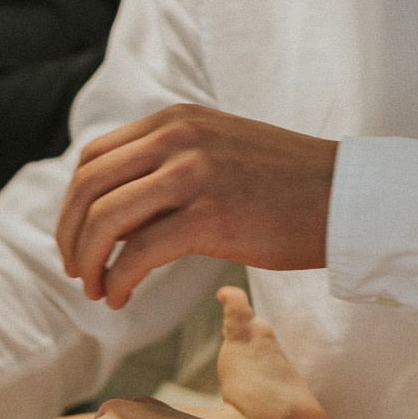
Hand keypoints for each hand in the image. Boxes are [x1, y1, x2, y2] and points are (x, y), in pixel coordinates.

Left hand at [55, 105, 337, 308]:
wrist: (346, 198)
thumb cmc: (282, 187)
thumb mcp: (214, 154)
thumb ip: (163, 172)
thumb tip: (106, 217)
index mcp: (174, 121)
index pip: (93, 159)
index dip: (72, 206)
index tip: (75, 240)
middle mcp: (178, 138)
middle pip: (89, 188)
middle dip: (70, 237)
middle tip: (77, 272)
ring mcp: (194, 173)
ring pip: (105, 220)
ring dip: (89, 263)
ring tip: (97, 289)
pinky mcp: (210, 216)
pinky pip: (138, 253)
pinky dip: (118, 281)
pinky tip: (120, 297)